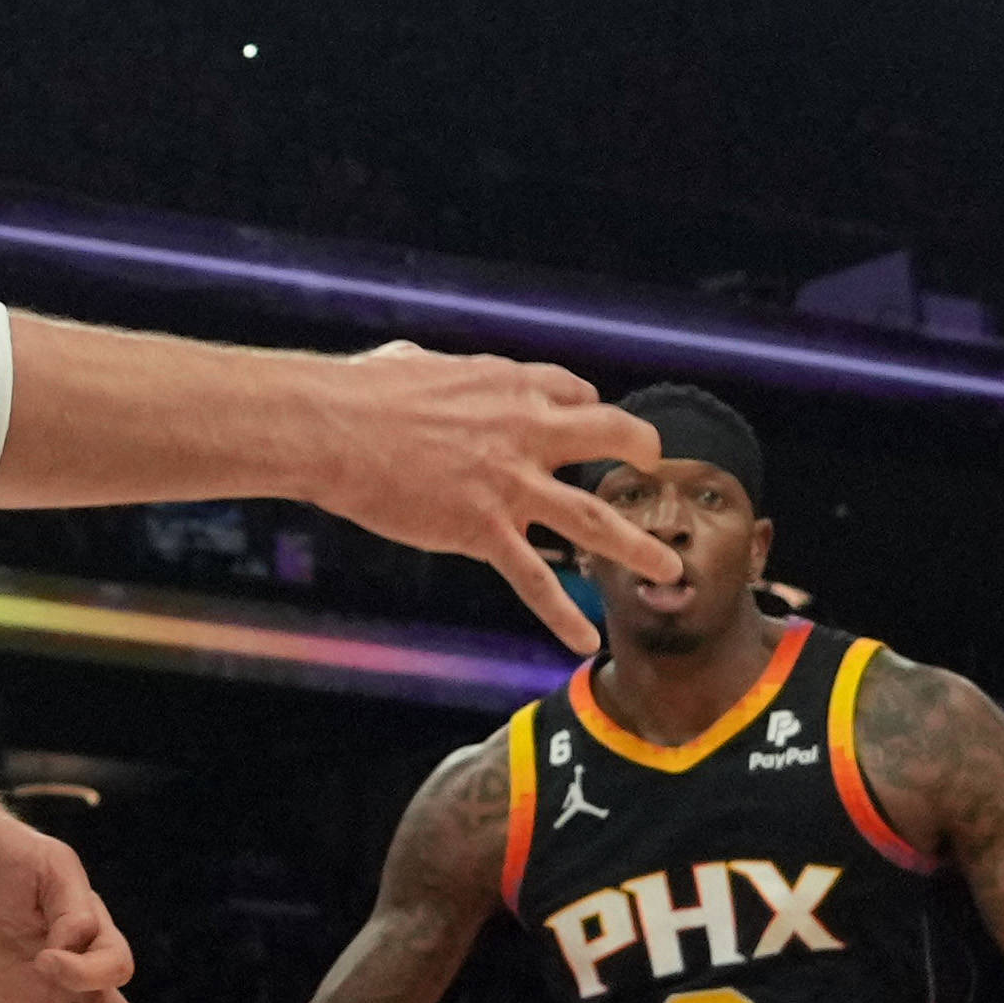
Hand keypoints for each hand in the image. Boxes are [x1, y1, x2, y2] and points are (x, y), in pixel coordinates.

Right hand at [305, 346, 673, 651]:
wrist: (333, 430)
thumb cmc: (358, 392)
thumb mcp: (406, 363)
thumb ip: (425, 369)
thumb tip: (406, 365)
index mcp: (508, 386)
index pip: (572, 392)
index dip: (585, 408)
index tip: (588, 420)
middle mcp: (525, 432)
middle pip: (610, 434)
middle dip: (642, 449)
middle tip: (656, 465)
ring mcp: (511, 484)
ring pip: (593, 519)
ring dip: (637, 546)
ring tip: (670, 571)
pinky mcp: (483, 529)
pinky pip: (534, 579)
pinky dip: (562, 614)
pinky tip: (585, 639)